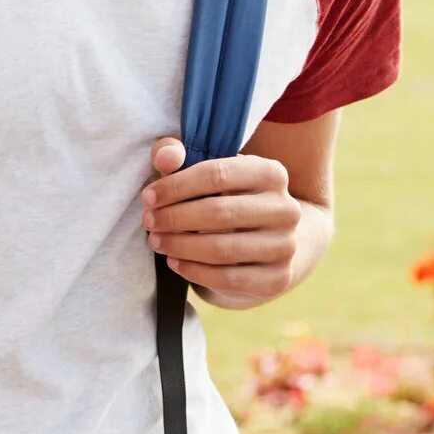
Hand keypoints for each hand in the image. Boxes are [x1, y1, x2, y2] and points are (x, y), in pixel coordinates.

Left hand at [140, 137, 305, 311]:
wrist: (270, 241)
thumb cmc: (228, 198)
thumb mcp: (206, 171)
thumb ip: (179, 154)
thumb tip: (164, 158)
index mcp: (270, 173)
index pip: (216, 175)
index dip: (175, 186)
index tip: (148, 197)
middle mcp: (285, 208)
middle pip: (218, 213)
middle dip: (174, 218)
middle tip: (148, 222)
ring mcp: (286, 245)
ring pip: (222, 249)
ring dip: (180, 246)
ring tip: (156, 241)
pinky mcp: (278, 278)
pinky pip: (228, 278)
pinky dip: (195, 271)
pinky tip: (175, 262)